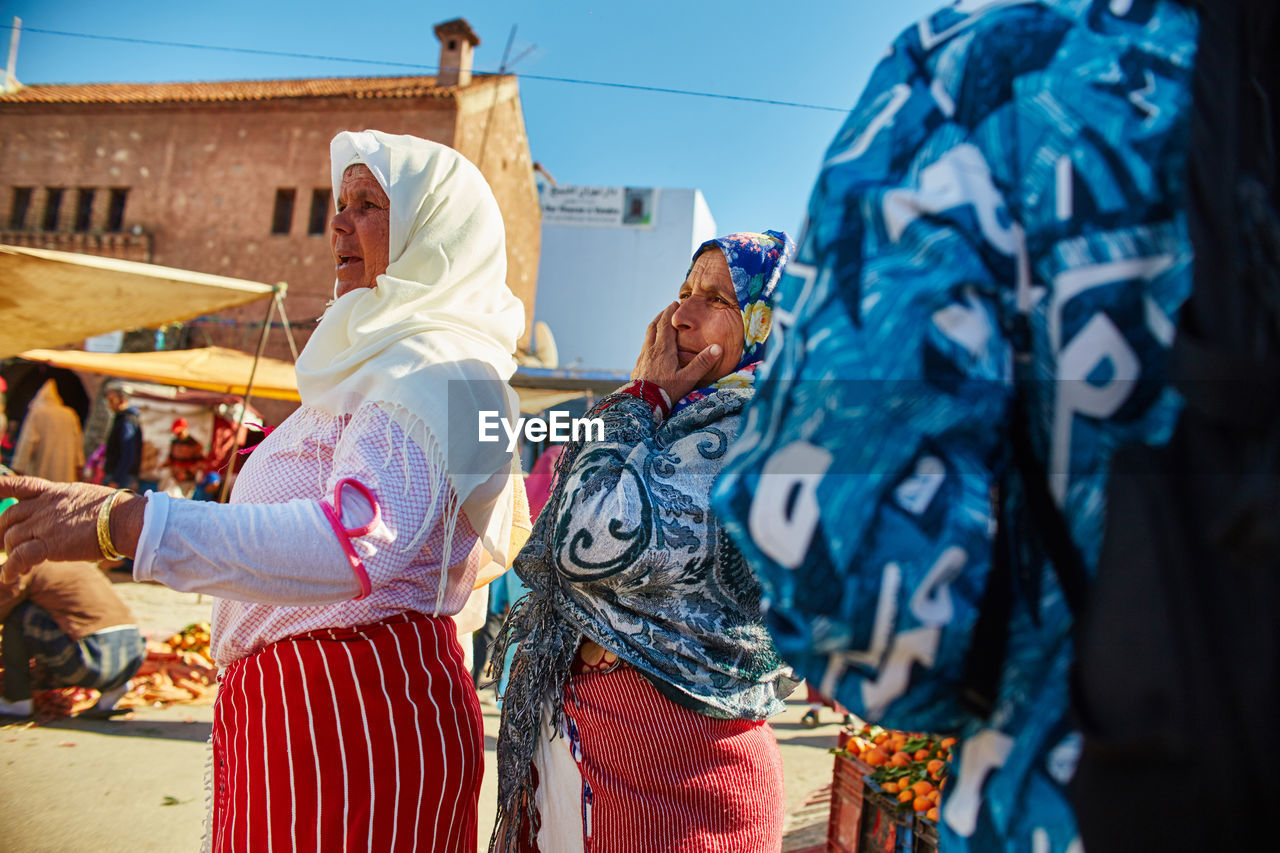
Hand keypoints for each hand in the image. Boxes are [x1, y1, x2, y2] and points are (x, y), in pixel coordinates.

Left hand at [0, 476, 145, 582]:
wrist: (124, 520)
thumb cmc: (117, 510)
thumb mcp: (87, 497)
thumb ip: (69, 504)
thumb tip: (72, 514)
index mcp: (54, 492)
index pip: (20, 485)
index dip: (1, 487)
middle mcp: (44, 506)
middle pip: (9, 517)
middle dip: (2, 531)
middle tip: (4, 544)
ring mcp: (43, 525)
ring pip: (11, 538)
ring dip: (9, 552)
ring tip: (15, 566)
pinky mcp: (48, 545)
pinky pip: (19, 558)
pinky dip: (10, 568)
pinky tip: (10, 576)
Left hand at [630, 302, 721, 403]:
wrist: (642, 403)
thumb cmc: (666, 391)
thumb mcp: (688, 378)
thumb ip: (703, 363)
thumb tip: (718, 348)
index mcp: (663, 348)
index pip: (665, 324)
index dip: (669, 312)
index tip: (674, 303)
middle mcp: (651, 350)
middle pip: (653, 327)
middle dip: (660, 316)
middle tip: (666, 310)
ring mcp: (642, 359)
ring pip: (647, 338)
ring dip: (653, 328)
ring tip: (658, 326)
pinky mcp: (637, 368)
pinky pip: (643, 350)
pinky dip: (648, 343)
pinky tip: (651, 351)